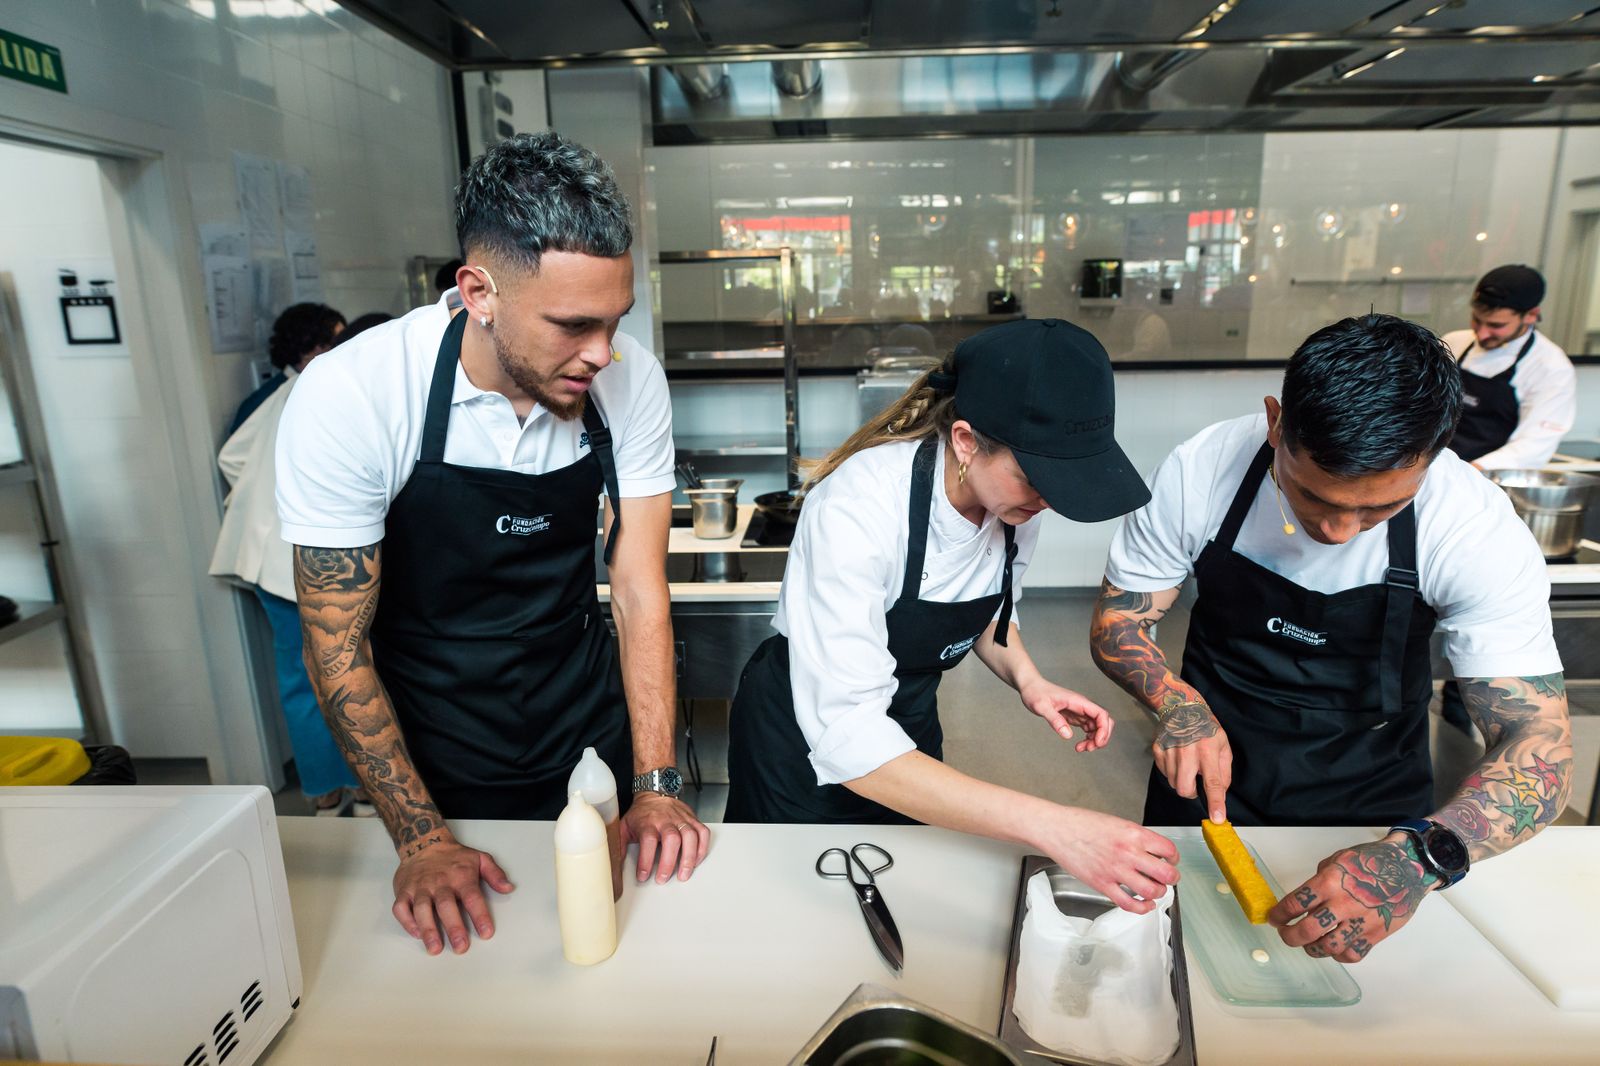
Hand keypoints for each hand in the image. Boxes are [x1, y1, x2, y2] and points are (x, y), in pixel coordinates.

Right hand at [391, 835, 513, 955]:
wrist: (424, 843)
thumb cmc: (454, 857)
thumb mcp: (480, 858)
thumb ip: (495, 874)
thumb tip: (508, 888)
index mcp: (460, 877)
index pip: (472, 897)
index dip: (480, 915)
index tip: (486, 932)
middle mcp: (439, 883)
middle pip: (446, 906)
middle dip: (454, 927)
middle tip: (461, 947)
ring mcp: (420, 888)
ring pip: (422, 909)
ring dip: (428, 929)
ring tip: (435, 948)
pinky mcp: (404, 891)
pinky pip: (401, 908)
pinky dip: (407, 922)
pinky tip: (417, 933)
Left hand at [623, 792, 709, 883]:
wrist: (655, 792)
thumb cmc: (641, 813)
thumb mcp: (624, 826)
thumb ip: (620, 845)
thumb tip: (614, 866)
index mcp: (647, 822)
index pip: (648, 840)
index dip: (646, 860)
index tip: (643, 876)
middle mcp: (666, 820)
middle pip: (671, 839)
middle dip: (669, 862)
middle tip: (663, 878)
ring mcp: (681, 819)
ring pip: (690, 836)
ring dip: (689, 858)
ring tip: (684, 874)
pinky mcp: (692, 819)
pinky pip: (702, 833)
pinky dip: (702, 848)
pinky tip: (696, 860)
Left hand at [1018, 678, 1113, 752]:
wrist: (1030, 687)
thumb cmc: (1035, 693)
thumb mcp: (1042, 707)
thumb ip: (1055, 720)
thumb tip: (1068, 735)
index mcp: (1078, 701)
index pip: (1101, 714)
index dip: (1104, 729)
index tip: (1096, 742)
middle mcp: (1082, 706)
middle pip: (1104, 721)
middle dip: (1102, 736)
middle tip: (1089, 748)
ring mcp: (1079, 711)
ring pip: (1097, 727)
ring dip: (1094, 740)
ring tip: (1080, 748)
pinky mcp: (1075, 716)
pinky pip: (1088, 728)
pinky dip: (1088, 738)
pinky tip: (1079, 745)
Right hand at [1036, 807, 1179, 913]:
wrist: (1057, 829)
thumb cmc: (1082, 823)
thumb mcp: (1116, 822)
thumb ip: (1136, 837)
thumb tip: (1152, 852)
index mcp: (1133, 834)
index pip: (1169, 850)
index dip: (1174, 858)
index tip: (1171, 860)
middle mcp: (1128, 852)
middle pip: (1166, 873)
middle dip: (1172, 878)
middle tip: (1169, 878)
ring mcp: (1115, 870)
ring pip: (1152, 891)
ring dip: (1159, 893)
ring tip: (1156, 890)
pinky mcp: (1102, 885)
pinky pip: (1129, 904)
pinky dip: (1142, 908)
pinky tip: (1145, 904)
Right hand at [1152, 699, 1231, 822]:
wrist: (1182, 707)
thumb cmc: (1206, 728)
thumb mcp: (1223, 746)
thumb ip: (1224, 772)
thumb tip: (1220, 793)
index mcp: (1207, 750)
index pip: (1213, 782)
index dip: (1215, 802)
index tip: (1216, 818)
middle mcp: (1187, 751)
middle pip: (1184, 788)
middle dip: (1190, 793)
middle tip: (1195, 783)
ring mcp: (1170, 751)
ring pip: (1173, 783)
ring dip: (1181, 781)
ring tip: (1187, 765)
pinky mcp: (1158, 750)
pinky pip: (1164, 773)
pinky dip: (1172, 772)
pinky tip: (1177, 759)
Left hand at [1268, 835, 1434, 963]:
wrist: (1407, 868)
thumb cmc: (1371, 861)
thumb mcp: (1337, 860)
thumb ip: (1319, 881)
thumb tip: (1304, 902)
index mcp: (1330, 882)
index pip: (1295, 903)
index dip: (1280, 914)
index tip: (1274, 919)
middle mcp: (1343, 904)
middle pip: (1308, 931)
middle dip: (1290, 936)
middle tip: (1286, 934)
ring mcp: (1361, 922)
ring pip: (1328, 948)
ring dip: (1313, 949)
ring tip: (1309, 943)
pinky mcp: (1376, 934)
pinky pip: (1352, 954)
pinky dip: (1339, 954)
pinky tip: (1335, 946)